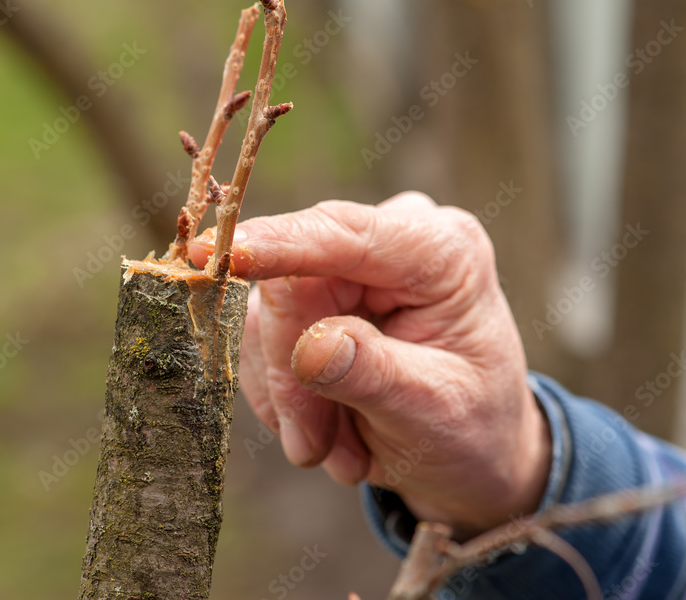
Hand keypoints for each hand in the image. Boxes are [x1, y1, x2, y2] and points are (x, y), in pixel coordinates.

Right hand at [189, 192, 550, 538]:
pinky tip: (328, 432)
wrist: (473, 453)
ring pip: (269, 315)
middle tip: (312, 448)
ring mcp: (353, 261)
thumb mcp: (434, 412)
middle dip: (291, 375)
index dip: (275, 245)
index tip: (212, 257)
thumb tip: (310, 347)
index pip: (341, 232)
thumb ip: (373, 374)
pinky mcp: (322, 289)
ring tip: (339, 451)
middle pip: (291, 284)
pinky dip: (287, 395)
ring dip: (293, 397)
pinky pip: (265, 335)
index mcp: (442, 250)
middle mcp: (394, 238)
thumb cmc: (471, 426)